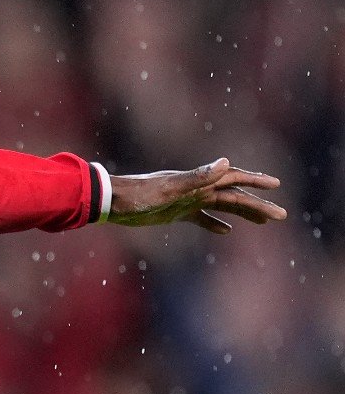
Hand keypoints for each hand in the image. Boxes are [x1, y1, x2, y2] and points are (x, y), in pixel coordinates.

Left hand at [107, 158, 284, 234]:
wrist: (112, 201)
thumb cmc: (139, 195)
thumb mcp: (170, 188)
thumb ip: (197, 177)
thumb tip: (226, 162)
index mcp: (199, 181)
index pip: (234, 179)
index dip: (255, 181)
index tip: (276, 185)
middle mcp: (197, 189)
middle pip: (234, 196)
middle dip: (257, 205)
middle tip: (280, 215)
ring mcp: (187, 201)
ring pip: (222, 206)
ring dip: (243, 213)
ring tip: (264, 222)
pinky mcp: (176, 213)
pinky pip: (201, 218)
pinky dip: (215, 224)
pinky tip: (227, 231)